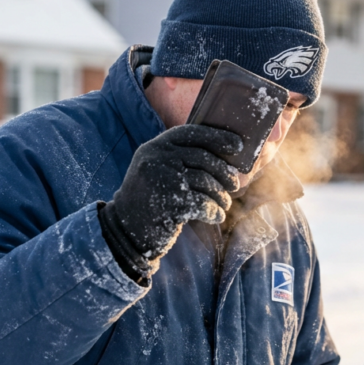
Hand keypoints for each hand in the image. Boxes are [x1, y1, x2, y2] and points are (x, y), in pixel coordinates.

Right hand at [99, 124, 240, 281]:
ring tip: (224, 204)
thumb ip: (180, 159)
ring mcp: (162, 180)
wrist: (126, 231)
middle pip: (203, 159)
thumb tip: (225, 155)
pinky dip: (214, 212)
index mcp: (154, 147)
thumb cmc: (150, 200)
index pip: (191, 133)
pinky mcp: (170, 204)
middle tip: (234, 185)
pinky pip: (204, 204)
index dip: (217, 137)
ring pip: (206, 182)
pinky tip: (216, 217)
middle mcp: (156, 159)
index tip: (238, 146)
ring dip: (221, 196)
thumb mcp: (157, 171)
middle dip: (224, 173)